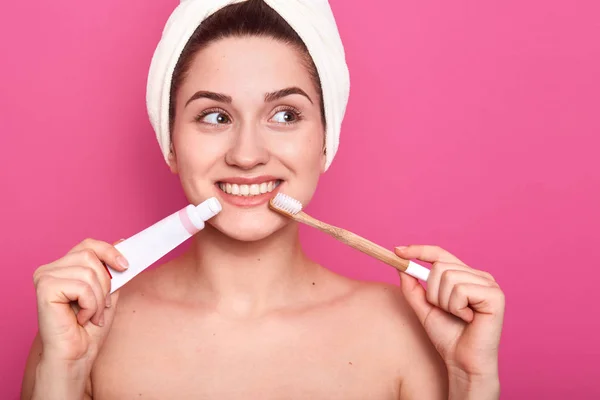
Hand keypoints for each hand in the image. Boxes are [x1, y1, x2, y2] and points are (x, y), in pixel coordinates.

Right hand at [33, 238, 128, 368]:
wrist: (76, 355)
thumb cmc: (89, 328)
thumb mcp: (107, 292)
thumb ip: (111, 269)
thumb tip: (122, 242)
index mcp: (63, 267)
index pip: (88, 245)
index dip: (109, 251)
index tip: (125, 265)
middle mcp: (50, 269)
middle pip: (90, 256)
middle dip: (105, 283)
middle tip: (102, 305)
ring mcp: (45, 277)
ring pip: (88, 272)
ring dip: (99, 298)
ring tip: (92, 315)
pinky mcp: (45, 288)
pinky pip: (82, 287)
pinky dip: (90, 306)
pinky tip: (82, 318)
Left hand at [395, 245, 504, 386]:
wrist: (462, 362)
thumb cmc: (447, 336)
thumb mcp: (424, 307)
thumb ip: (413, 286)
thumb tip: (401, 264)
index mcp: (465, 275)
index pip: (440, 254)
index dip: (418, 250)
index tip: (397, 251)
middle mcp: (479, 275)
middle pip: (440, 266)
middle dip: (433, 292)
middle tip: (446, 311)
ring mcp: (489, 284)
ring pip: (449, 278)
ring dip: (445, 302)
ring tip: (458, 316)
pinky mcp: (495, 295)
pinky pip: (461, 290)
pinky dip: (456, 308)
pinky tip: (468, 319)